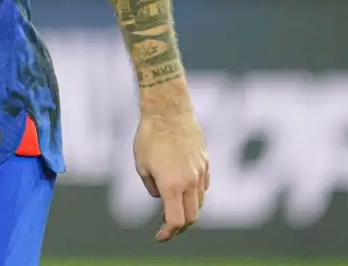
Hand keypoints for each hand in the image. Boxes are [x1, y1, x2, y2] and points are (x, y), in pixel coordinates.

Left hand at [133, 105, 208, 241]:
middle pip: (192, 216)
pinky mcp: (206, 161)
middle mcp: (190, 181)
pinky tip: (185, 189)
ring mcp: (200, 171)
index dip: (168, 233)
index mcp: (172, 185)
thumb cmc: (149, 136)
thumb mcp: (141, 165)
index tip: (160, 236)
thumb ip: (152, 187)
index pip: (176, 221)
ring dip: (189, 210)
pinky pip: (204, 185)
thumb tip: (161, 196)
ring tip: (174, 208)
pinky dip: (196, 194)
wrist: (168, 110)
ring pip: (200, 202)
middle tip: (167, 226)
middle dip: (180, 226)